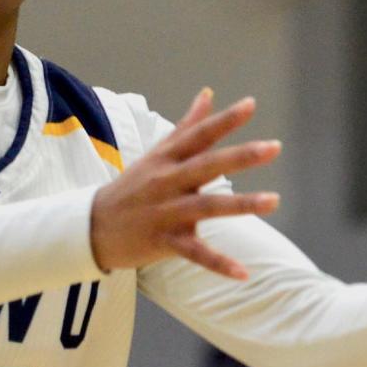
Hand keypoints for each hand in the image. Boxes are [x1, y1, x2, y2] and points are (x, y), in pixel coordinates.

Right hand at [90, 89, 280, 278]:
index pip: (199, 135)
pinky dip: (218, 264)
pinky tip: (244, 273)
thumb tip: (208, 93)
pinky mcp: (163, 242)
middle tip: (274, 147)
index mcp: (167, 159)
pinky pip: (194, 253)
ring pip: (206, 207)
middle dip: (240, 157)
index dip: (224, 120)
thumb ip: (187, 126)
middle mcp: (167, 182)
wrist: (91, 227)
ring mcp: (165, 212)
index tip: (250, 104)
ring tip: (274, 201)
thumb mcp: (158, 153)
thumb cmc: (132, 186)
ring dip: (241, 204)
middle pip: (206, 166)